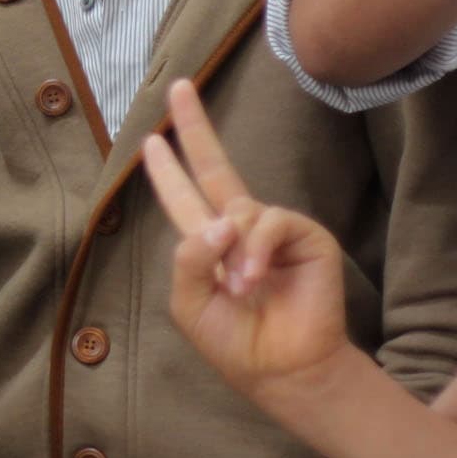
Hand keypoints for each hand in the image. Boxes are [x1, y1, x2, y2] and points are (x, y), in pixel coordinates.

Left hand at [142, 79, 351, 403]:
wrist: (283, 369)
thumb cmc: (234, 341)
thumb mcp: (190, 302)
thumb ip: (189, 258)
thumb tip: (221, 219)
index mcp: (207, 242)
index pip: (183, 195)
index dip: (168, 167)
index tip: (150, 138)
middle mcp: (238, 227)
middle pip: (215, 166)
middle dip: (194, 126)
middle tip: (178, 88)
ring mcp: (272, 229)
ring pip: (238, 208)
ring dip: (233, 253)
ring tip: (240, 290)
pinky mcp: (305, 235)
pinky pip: (269, 223)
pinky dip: (255, 251)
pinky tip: (254, 280)